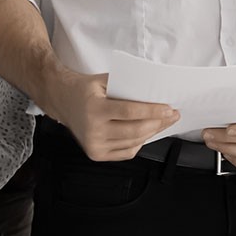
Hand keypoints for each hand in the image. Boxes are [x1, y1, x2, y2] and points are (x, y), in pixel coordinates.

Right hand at [41, 70, 179, 161]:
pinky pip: (126, 152)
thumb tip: (156, 92)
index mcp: (94, 108)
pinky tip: (147, 132)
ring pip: (133, 142)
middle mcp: (93, 129)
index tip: (168, 108)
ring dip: (153, 132)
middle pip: (134, 130)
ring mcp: (94, 144)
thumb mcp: (105, 80)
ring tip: (164, 122)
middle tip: (172, 115)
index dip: (152, 111)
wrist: (63, 100)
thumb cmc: (86, 89)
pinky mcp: (96, 154)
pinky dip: (140, 143)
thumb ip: (127, 87)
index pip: (130, 112)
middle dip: (158, 123)